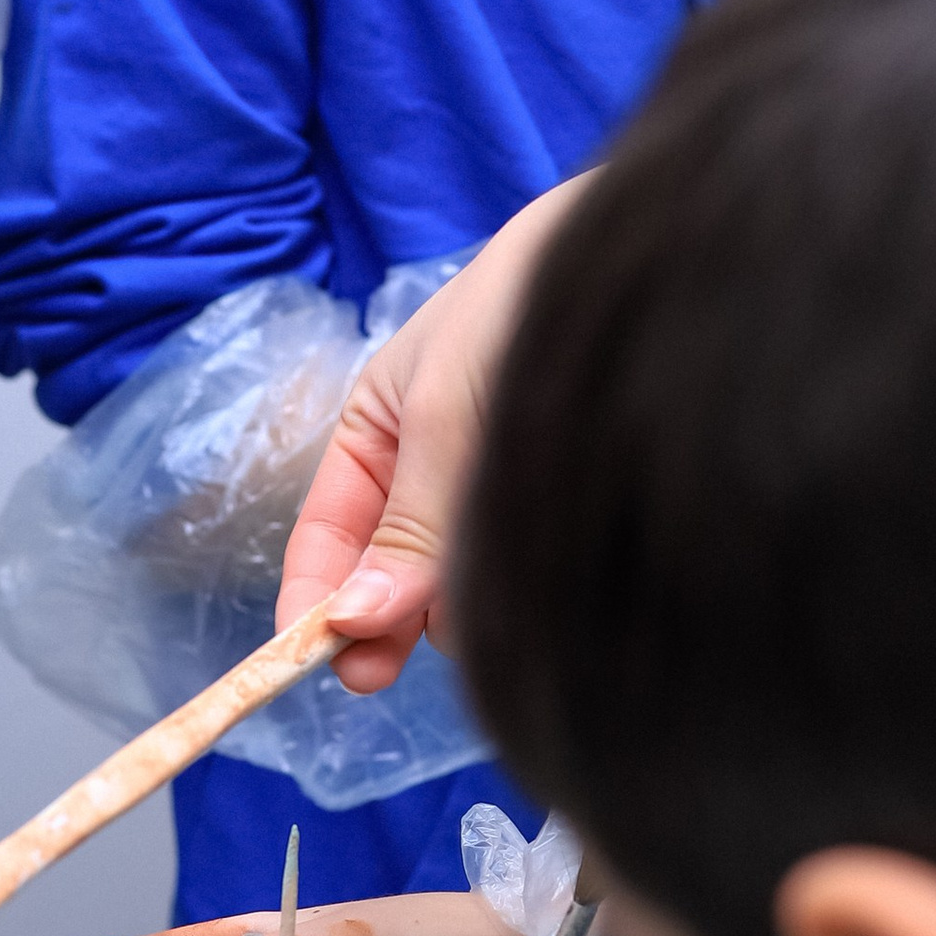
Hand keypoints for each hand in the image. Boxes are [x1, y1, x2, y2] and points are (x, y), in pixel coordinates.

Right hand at [277, 180, 587, 693]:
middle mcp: (425, 481)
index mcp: (374, 441)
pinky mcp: (544, 518)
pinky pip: (507, 577)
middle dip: (380, 620)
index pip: (324, 539)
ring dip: (450, 606)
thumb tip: (355, 621)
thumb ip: (405, 528)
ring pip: (450, 588)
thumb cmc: (513, 312)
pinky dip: (505, 591)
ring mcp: (485, 502)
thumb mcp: (440, 419)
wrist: (623, 266)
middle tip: (379, 670)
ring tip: (475, 598)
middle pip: (385, 581)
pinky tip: (524, 583)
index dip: (311, 602)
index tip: (315, 660)